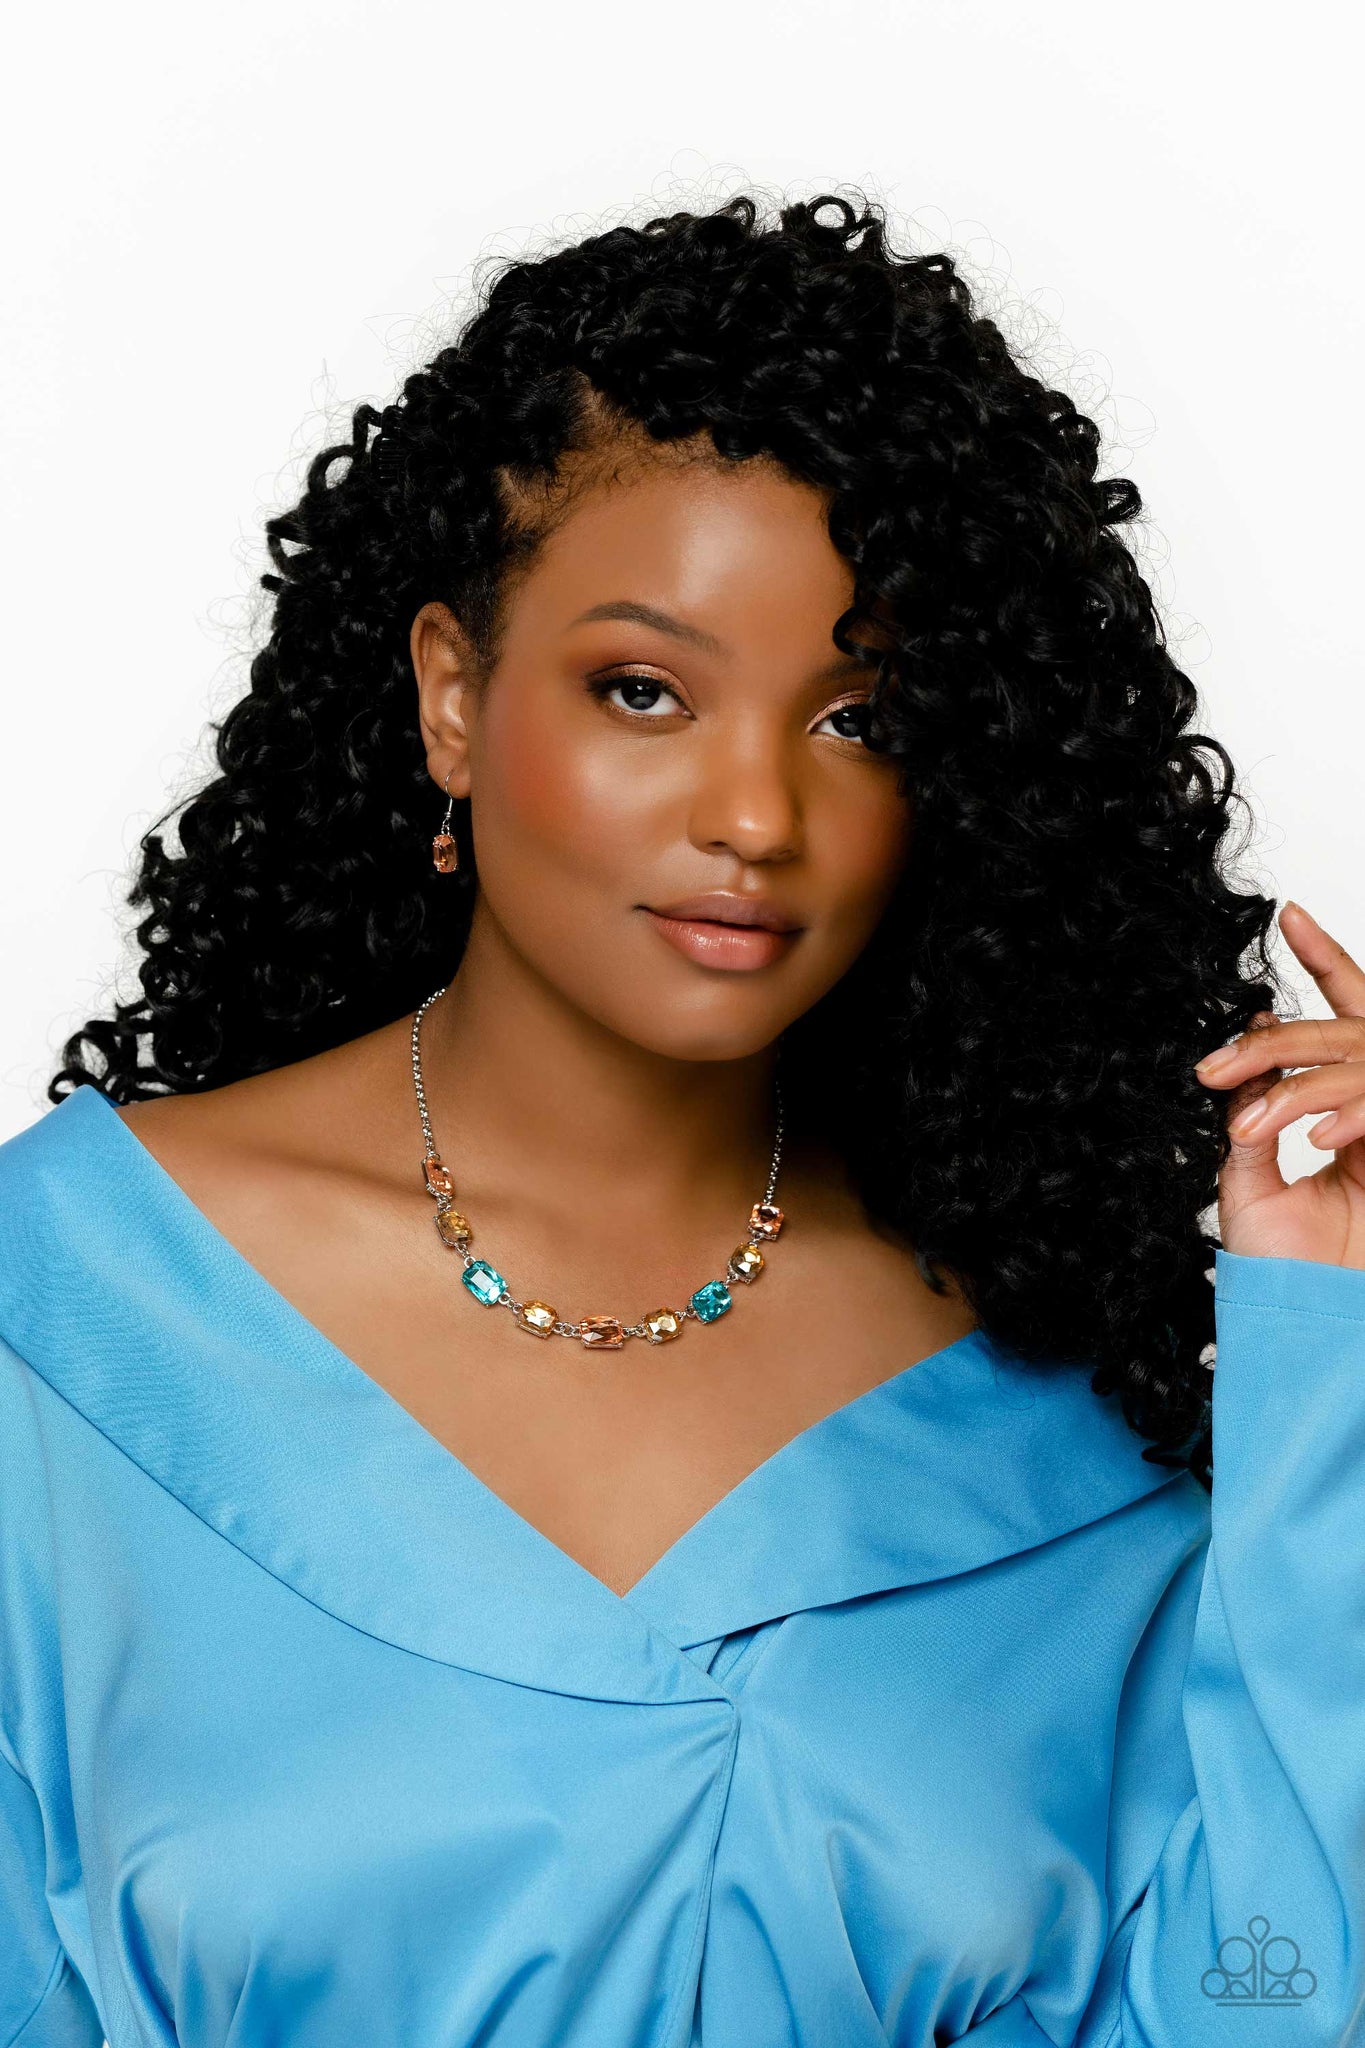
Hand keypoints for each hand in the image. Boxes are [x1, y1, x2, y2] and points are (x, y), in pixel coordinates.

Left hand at [1193, 902, 1364, 1267]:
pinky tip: (1316, 1135)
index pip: (1340, 1022)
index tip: (1289, 916)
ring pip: (1357, 1063)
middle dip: (1277, 1041)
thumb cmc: (1283, 1271)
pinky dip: (1349, 1111)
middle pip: (1344, 1035)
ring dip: (1297, 1087)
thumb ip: (1248, 1118)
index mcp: (1344, 1112)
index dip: (1323, 963)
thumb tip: (1237, 1060)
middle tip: (1214, 1066)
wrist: (1308, 1330)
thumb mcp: (1248, 1183)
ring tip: (1254, 1126)